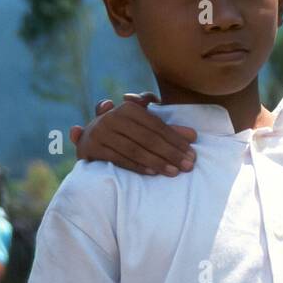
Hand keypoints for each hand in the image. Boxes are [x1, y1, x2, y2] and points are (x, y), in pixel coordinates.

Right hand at [69, 93, 196, 175]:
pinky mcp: (91, 147)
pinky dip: (137, 166)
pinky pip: (119, 159)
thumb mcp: (145, 127)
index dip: (176, 140)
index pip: (158, 127)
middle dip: (171, 153)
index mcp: (129, 108)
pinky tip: (152, 173)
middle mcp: (113, 117)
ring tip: (174, 172)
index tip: (192, 153)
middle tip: (188, 166)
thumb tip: (193, 135)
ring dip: (157, 162)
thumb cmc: (125, 133)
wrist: (89, 140)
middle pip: (148, 138)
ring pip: (135, 150)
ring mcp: (100, 132)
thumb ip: (168, 130)